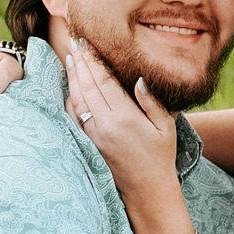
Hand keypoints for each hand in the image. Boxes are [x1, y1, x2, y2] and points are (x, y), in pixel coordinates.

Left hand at [66, 42, 177, 205]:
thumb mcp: (165, 126)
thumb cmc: (160, 156)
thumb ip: (151, 101)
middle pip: (87, 86)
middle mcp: (105, 125)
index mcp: (125, 117)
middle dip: (80, 62)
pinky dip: (69, 98)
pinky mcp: (88, 143)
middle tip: (74, 42)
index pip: (104, 81)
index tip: (88, 43)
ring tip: (70, 57)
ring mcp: (93, 135)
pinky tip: (68, 86)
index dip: (94, 60)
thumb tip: (137, 78)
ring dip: (72, 77)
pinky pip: (74, 115)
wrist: (146, 191)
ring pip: (77, 99)